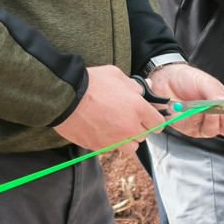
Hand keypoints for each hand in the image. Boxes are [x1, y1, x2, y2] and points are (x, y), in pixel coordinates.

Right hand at [54, 65, 173, 156]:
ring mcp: (115, 140)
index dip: (155, 119)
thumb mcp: (116, 75)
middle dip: (139, 127)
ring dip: (128, 139)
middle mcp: (129, 127)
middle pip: (145, 136)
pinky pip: (112, 148)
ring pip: (131, 147)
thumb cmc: (91, 83)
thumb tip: (146, 89)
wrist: (65, 98)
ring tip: (117, 128)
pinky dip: (111, 142)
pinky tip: (103, 130)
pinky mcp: (100, 147)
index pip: (158, 123)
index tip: (151, 117)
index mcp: (138, 109)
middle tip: (128, 117)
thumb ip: (134, 85)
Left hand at [146, 63, 223, 139]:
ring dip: (212, 119)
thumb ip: (218, 93)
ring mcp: (202, 125)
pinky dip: (197, 118)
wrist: (166, 79)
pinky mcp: (189, 129)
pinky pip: (197, 128)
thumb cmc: (187, 80)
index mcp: (223, 105)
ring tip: (208, 108)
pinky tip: (194, 110)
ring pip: (214, 130)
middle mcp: (215, 118)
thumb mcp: (206, 82)